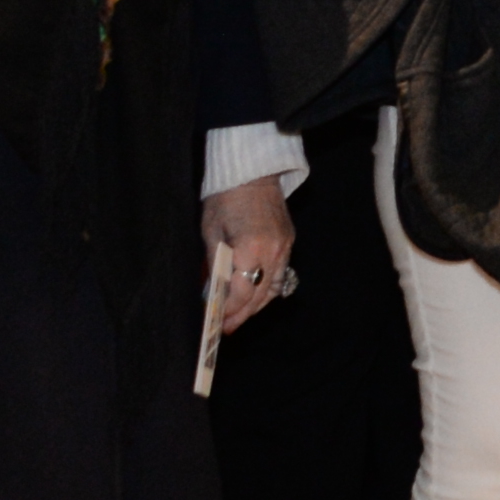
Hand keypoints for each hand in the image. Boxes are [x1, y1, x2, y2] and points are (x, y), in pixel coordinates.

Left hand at [204, 173, 294, 337]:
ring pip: (272, 289)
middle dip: (241, 314)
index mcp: (251, 247)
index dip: (228, 310)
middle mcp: (273, 251)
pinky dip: (266, 290)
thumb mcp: (211, 232)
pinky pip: (280, 275)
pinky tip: (255, 297)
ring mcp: (285, 247)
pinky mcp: (288, 242)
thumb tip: (212, 294)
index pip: (241, 292)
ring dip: (255, 306)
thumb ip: (215, 265)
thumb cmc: (225, 198)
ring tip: (239, 317)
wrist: (252, 171)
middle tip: (226, 328)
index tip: (216, 321)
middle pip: (258, 296)